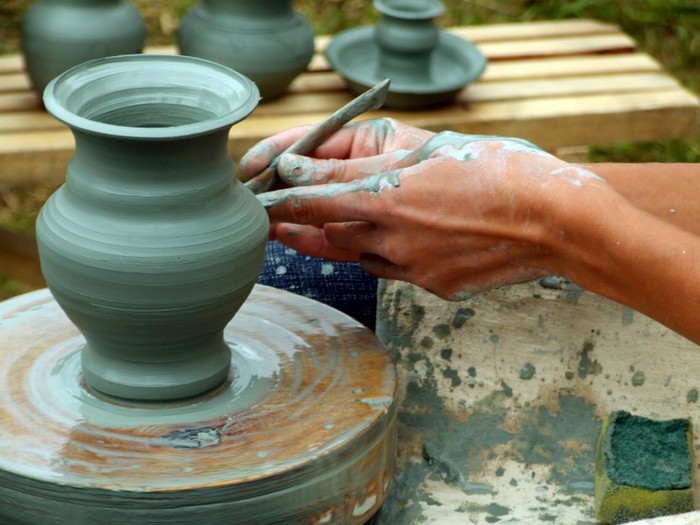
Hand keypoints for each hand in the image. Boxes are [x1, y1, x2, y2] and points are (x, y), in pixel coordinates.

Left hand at [246, 124, 613, 300]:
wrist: (556, 222)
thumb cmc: (501, 170)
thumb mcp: (435, 147)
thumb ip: (374, 158)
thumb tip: (322, 166)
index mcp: (390, 196)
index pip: (314, 198)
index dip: (282, 197)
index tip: (263, 196)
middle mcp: (393, 237)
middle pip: (328, 233)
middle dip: (305, 223)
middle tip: (280, 216)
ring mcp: (412, 268)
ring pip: (357, 255)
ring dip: (342, 239)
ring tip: (325, 227)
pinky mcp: (432, 286)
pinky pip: (390, 271)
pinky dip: (381, 254)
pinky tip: (391, 239)